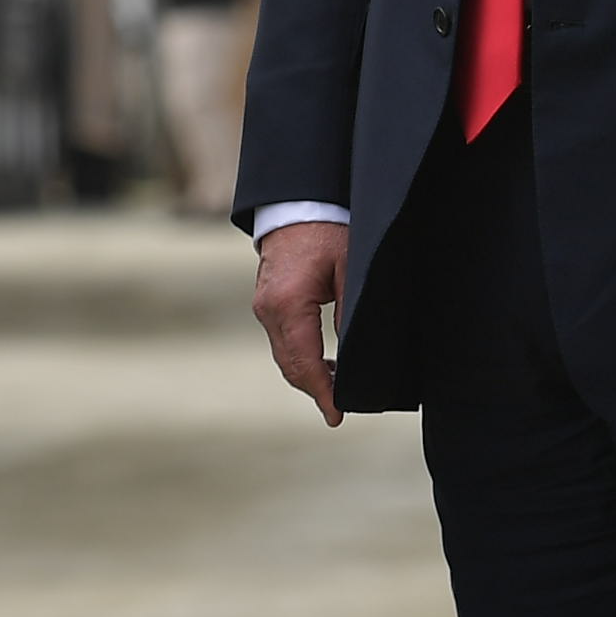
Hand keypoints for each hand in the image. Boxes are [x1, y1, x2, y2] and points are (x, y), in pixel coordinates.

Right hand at [253, 220, 346, 426]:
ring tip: (337, 385)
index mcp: (288, 304)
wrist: (296, 201)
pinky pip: (281, 340)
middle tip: (341, 406)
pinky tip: (322, 360)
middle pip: (290, 366)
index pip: (304, 363)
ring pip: (284, 355)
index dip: (322, 393)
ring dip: (307, 374)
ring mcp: (263, 306)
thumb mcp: (349, 270)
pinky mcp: (266, 301)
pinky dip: (299, 356)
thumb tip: (352, 357)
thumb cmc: (327, 230)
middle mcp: (268, 309)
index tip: (337, 415)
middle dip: (315, 389)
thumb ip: (349, 314)